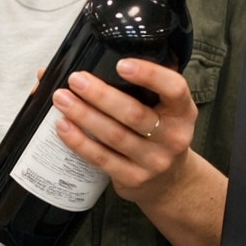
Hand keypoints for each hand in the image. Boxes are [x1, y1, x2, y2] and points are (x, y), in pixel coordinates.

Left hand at [49, 56, 226, 245]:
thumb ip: (137, 86)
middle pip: (135, 114)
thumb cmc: (157, 133)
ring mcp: (154, 161)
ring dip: (84, 116)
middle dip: (101, 96)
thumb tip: (78, 62)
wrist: (169, 182)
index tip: (121, 64)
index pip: (174, 89)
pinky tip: (63, 127)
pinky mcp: (134, 179)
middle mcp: (173, 137)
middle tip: (75, 79)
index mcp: (183, 111)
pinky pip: (102, 159)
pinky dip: (80, 142)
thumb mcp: (163, 109)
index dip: (150, 75)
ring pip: (114, 136)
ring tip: (61, 99)